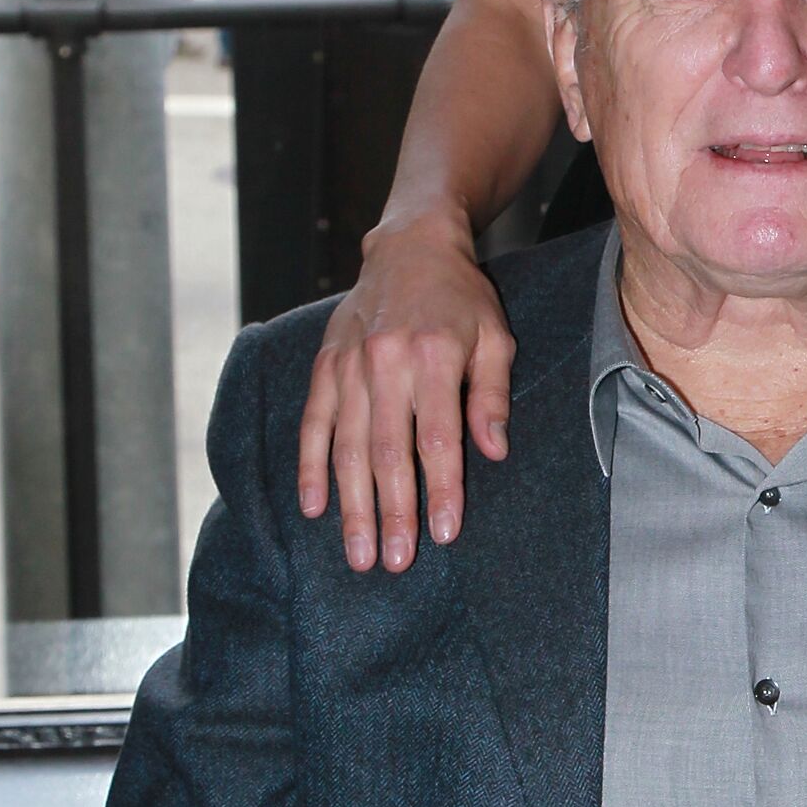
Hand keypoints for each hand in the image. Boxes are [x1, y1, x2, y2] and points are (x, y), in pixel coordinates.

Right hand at [298, 210, 514, 570]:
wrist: (409, 245)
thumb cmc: (461, 298)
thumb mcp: (495, 337)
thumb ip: (493, 396)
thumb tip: (494, 452)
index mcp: (435, 356)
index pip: (438, 438)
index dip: (441, 490)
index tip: (445, 533)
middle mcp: (387, 362)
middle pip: (388, 452)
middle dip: (391, 513)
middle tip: (395, 562)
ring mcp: (350, 364)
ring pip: (347, 446)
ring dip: (351, 505)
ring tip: (359, 552)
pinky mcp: (325, 364)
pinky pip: (313, 422)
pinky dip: (311, 466)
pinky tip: (314, 507)